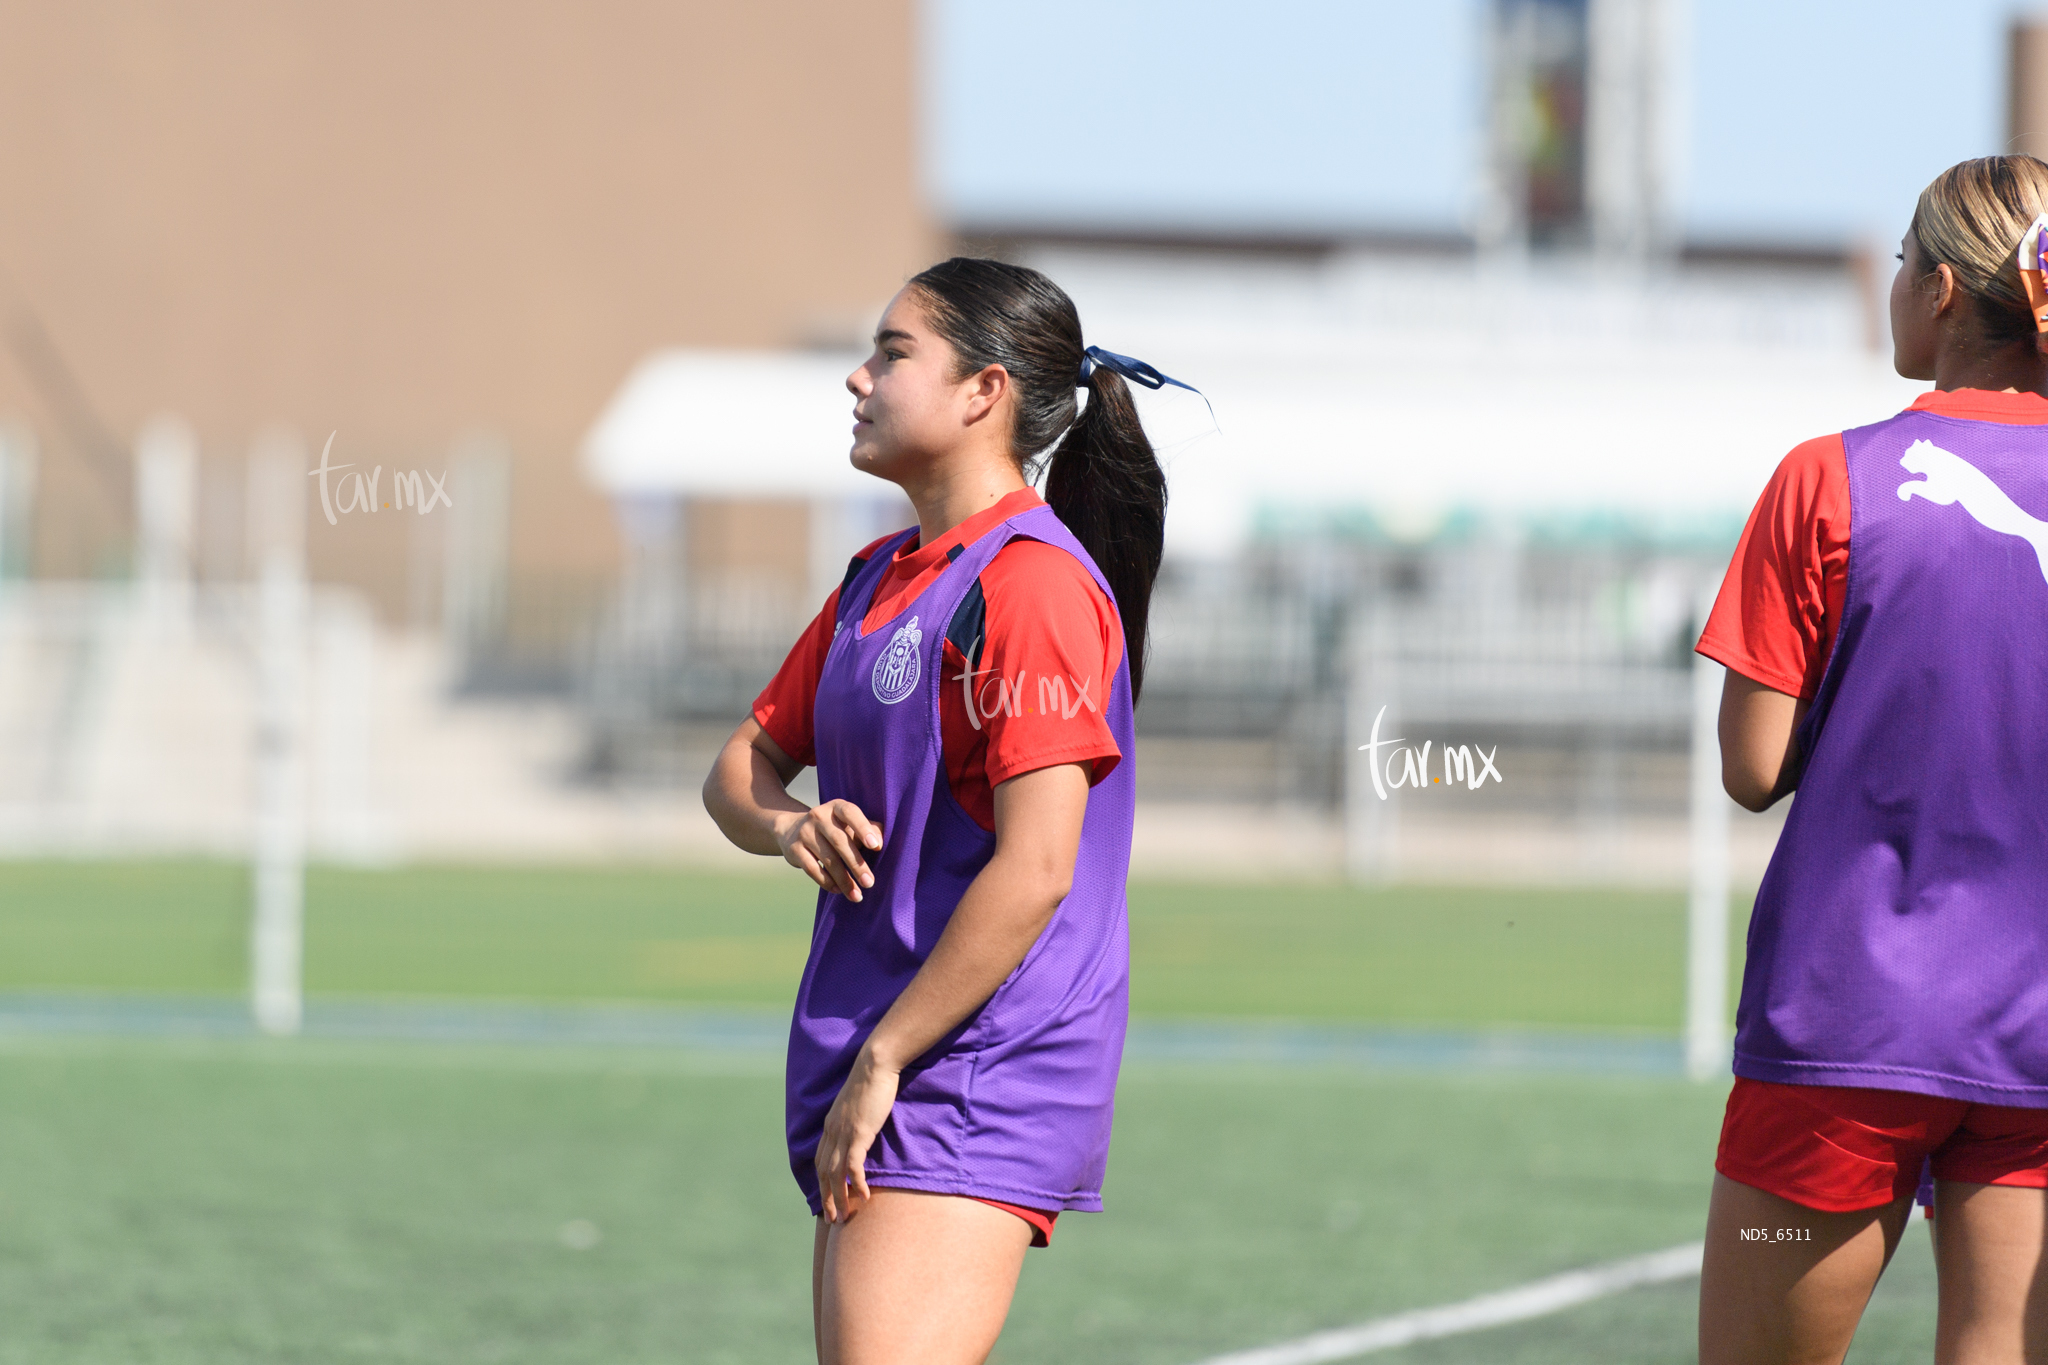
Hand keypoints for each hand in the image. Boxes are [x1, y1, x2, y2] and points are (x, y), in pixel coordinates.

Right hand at [773, 800, 882, 900]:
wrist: (791, 830)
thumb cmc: (833, 829)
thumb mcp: (849, 824)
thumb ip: (869, 829)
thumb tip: (880, 842)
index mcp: (836, 807)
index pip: (850, 813)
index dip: (863, 828)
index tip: (876, 846)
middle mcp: (818, 816)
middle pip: (839, 841)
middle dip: (856, 864)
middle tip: (869, 883)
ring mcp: (804, 832)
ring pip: (827, 858)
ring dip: (843, 879)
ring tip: (856, 895)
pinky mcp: (794, 849)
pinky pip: (812, 869)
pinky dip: (826, 881)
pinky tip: (838, 890)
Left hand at [815, 1046, 899, 1223]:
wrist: (876, 1064)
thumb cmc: (872, 1081)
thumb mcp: (858, 1104)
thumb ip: (855, 1120)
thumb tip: (862, 1132)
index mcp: (830, 1125)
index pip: (820, 1160)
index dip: (822, 1183)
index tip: (827, 1200)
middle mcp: (832, 1131)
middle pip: (823, 1172)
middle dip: (826, 1198)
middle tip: (832, 1220)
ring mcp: (844, 1132)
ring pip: (834, 1174)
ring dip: (837, 1198)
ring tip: (843, 1218)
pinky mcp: (859, 1132)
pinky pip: (853, 1165)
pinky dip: (856, 1183)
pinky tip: (865, 1196)